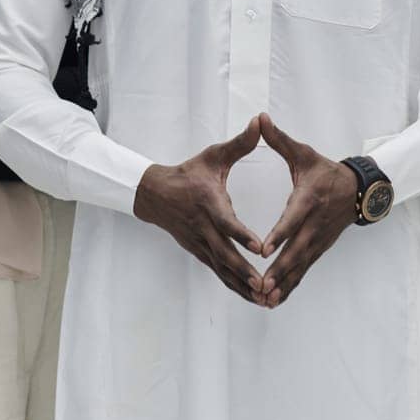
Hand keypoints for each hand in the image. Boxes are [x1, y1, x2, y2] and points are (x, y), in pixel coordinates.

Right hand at [134, 117, 269, 304]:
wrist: (154, 193)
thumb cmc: (189, 173)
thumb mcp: (213, 155)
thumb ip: (240, 143)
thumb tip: (260, 121)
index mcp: (208, 203)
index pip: (226, 221)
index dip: (241, 234)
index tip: (259, 246)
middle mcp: (203, 227)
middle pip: (225, 254)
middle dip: (245, 271)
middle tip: (265, 285)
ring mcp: (199, 243)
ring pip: (222, 269)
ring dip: (241, 285)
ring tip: (263, 298)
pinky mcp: (199, 252)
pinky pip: (218, 272)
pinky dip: (233, 285)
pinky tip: (251, 296)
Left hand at [258, 112, 359, 307]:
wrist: (359, 190)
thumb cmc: (326, 171)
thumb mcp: (304, 153)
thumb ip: (278, 139)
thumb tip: (260, 118)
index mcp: (307, 200)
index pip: (292, 219)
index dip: (279, 235)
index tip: (263, 249)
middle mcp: (313, 224)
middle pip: (295, 250)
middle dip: (279, 269)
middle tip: (261, 285)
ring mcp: (317, 240)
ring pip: (299, 265)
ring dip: (283, 283)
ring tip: (265, 299)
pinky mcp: (318, 249)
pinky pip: (303, 270)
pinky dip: (290, 285)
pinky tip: (274, 301)